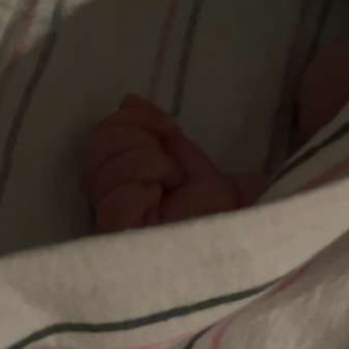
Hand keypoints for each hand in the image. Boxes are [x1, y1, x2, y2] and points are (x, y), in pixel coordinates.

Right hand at [82, 94, 249, 232]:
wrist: (250, 249)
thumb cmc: (224, 219)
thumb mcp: (195, 167)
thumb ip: (162, 136)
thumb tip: (128, 100)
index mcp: (125, 186)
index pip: (101, 137)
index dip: (132, 120)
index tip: (166, 127)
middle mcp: (111, 206)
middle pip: (97, 146)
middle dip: (143, 142)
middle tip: (173, 170)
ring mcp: (111, 228)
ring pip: (106, 170)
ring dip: (151, 168)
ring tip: (173, 190)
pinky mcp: (117, 246)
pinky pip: (114, 200)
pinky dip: (141, 192)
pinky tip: (161, 206)